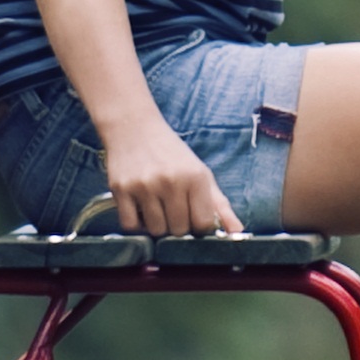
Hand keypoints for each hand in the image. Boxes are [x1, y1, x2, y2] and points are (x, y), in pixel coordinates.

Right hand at [96, 110, 241, 237]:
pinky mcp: (121, 189)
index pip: (203, 224)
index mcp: (195, 177)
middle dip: (178, 226)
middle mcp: (171, 181)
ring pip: (156, 230)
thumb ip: (220, 205)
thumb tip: (237, 233)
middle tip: (173, 210)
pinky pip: (131, 225)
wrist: (133, 127)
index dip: (199, 226)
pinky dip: (137, 224)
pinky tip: (141, 210)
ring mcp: (144, 186)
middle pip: (179, 230)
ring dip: (157, 225)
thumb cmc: (170, 153)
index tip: (193, 216)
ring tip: (157, 208)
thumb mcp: (200, 172)